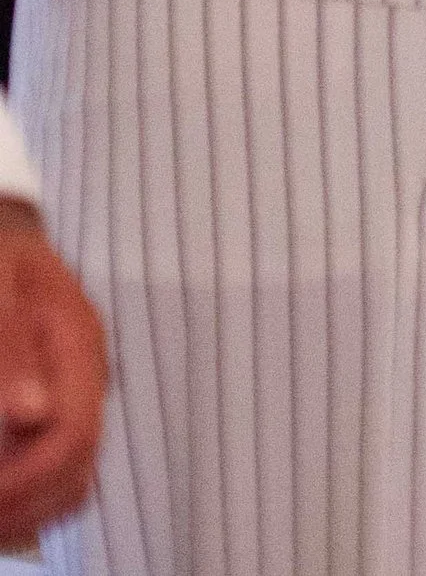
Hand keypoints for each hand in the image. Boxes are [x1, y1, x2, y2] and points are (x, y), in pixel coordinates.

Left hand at [0, 208, 105, 545]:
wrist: (8, 241)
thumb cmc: (3, 258)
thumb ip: (10, 344)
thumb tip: (30, 414)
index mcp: (79, 342)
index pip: (73, 437)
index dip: (24, 484)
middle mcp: (88, 374)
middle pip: (78, 472)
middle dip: (22, 510)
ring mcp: (78, 391)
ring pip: (74, 482)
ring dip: (27, 511)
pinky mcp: (62, 404)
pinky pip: (62, 470)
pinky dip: (29, 498)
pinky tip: (4, 494)